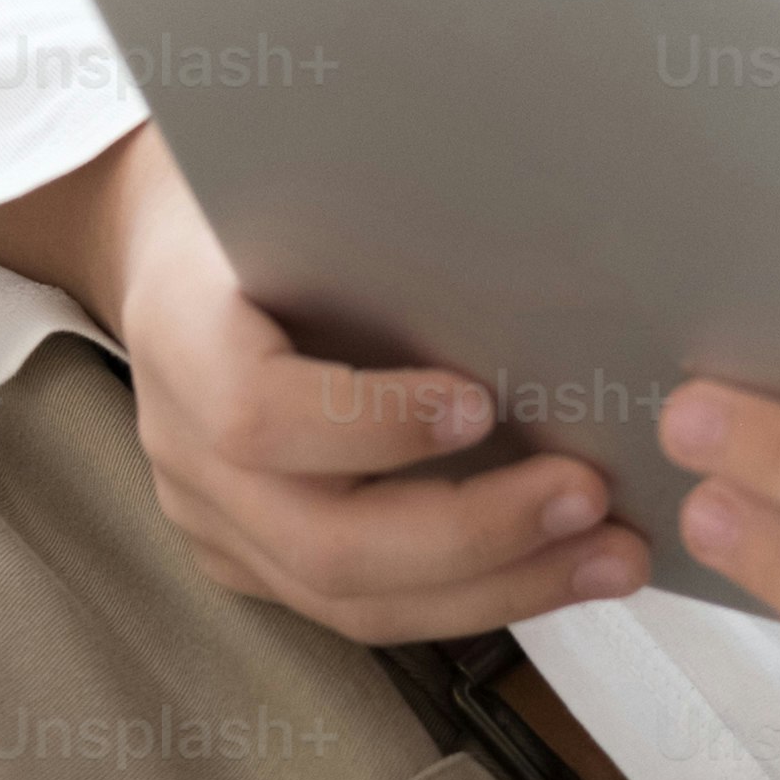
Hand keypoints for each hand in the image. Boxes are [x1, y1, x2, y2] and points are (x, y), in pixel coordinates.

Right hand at [0, 127, 648, 641]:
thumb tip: (550, 215)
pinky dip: (473, 597)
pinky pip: (362, 609)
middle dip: (474, 534)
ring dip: (498, 588)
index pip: (255, 414)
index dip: (371, 425)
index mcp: (180, 329)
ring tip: (607, 554)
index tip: (481, 403)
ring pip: (350, 601)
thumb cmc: (258, 196)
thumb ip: (378, 205)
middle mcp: (180, 443)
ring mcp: (211, 516)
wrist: (173, 250)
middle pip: (321, 541)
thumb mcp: (298, 170)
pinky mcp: (252, 558)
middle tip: (588, 496)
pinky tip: (558, 566)